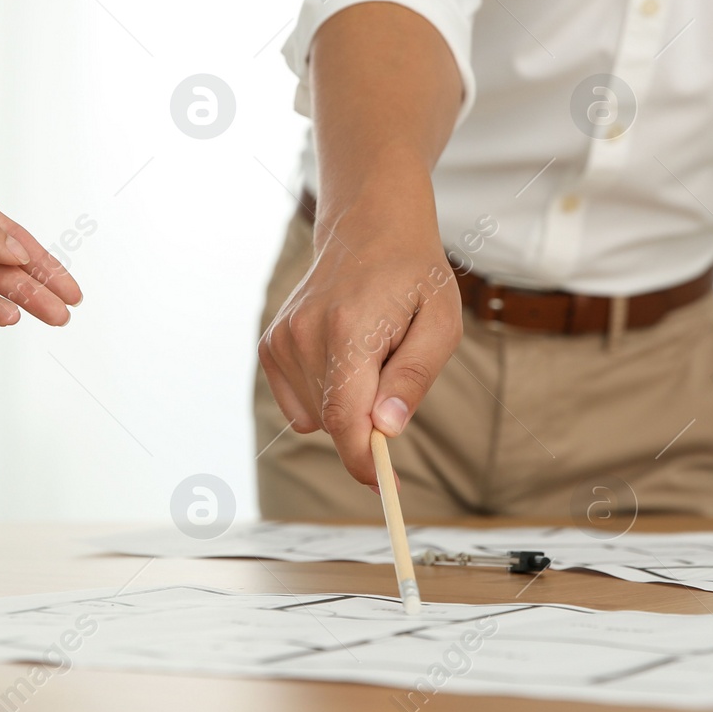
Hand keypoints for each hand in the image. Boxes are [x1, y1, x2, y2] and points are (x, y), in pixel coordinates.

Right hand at [258, 193, 460, 486]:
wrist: (370, 227)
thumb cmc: (414, 275)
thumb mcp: (441, 322)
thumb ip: (414, 377)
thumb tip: (386, 429)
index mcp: (348, 329)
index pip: (346, 418)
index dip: (364, 461)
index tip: (383, 483)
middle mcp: (305, 334)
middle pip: (334, 422)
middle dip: (367, 420)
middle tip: (393, 373)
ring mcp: (282, 338)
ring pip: (316, 416)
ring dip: (346, 404)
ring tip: (368, 354)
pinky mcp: (271, 344)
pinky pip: (298, 404)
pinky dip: (323, 395)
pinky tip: (342, 356)